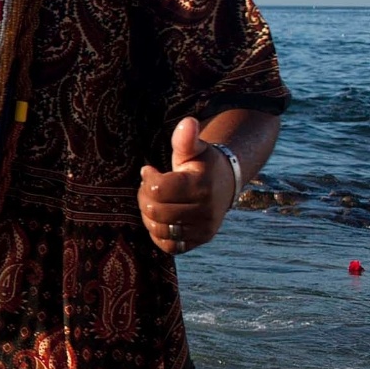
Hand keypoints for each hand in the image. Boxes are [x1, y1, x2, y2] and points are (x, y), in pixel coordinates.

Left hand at [139, 117, 234, 255]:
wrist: (224, 185)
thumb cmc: (201, 164)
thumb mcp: (193, 149)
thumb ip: (186, 138)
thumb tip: (188, 122)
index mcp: (201, 185)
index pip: (158, 189)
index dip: (148, 179)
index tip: (149, 171)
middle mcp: (205, 210)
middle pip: (156, 210)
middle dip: (145, 198)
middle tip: (149, 188)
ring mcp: (204, 228)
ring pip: (160, 230)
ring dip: (149, 216)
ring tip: (154, 202)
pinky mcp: (200, 241)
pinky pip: (169, 246)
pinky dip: (158, 233)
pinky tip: (160, 218)